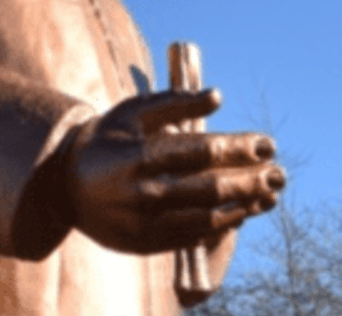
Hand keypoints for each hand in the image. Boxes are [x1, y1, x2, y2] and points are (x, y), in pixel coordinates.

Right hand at [63, 89, 283, 253]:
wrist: (61, 183)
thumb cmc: (107, 139)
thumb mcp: (133, 111)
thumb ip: (176, 103)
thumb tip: (219, 96)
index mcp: (140, 155)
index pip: (201, 152)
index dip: (239, 148)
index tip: (268, 143)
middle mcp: (143, 192)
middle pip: (210, 188)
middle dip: (250, 181)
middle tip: (280, 174)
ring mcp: (144, 222)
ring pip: (205, 218)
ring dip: (243, 206)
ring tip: (271, 195)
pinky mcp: (145, 244)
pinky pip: (191, 236)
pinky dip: (221, 225)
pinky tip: (242, 212)